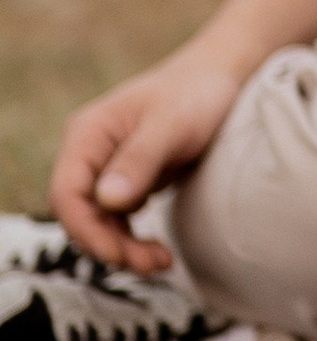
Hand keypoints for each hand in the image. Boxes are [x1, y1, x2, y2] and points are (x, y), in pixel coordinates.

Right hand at [50, 34, 248, 268]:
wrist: (223, 75)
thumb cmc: (197, 92)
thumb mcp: (171, 125)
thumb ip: (140, 160)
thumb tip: (107, 201)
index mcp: (88, 135)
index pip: (68, 193)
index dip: (87, 230)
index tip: (118, 254)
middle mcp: (90, 153)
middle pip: (82, 214)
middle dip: (110, 245)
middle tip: (153, 265)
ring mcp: (108, 167)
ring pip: (101, 222)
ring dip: (124, 248)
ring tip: (162, 263)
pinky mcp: (130, 179)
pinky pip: (120, 219)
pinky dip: (133, 238)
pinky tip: (158, 251)